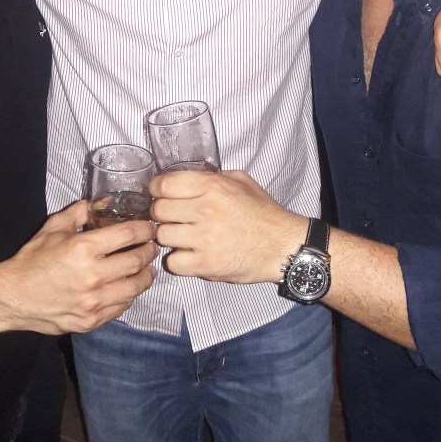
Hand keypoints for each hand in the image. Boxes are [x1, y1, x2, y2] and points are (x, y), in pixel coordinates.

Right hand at [0, 201, 154, 334]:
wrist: (13, 297)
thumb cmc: (33, 260)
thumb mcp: (53, 227)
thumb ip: (78, 212)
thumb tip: (99, 203)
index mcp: (84, 248)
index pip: (127, 235)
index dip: (144, 230)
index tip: (150, 228)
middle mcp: (92, 276)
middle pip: (136, 262)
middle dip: (148, 252)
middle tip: (151, 247)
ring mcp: (93, 302)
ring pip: (133, 288)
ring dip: (145, 277)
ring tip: (147, 270)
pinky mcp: (90, 321)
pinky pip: (120, 308)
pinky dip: (129, 297)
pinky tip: (129, 289)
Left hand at [150, 170, 303, 284]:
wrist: (282, 246)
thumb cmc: (263, 213)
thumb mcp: (241, 181)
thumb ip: (213, 176)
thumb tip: (190, 176)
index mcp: (212, 187)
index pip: (165, 184)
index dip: (157, 189)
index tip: (160, 194)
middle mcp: (205, 211)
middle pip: (159, 210)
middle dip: (162, 213)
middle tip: (172, 217)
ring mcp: (204, 240)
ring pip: (162, 236)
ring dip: (169, 236)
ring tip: (181, 237)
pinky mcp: (206, 265)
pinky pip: (172, 262)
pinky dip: (177, 260)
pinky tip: (188, 255)